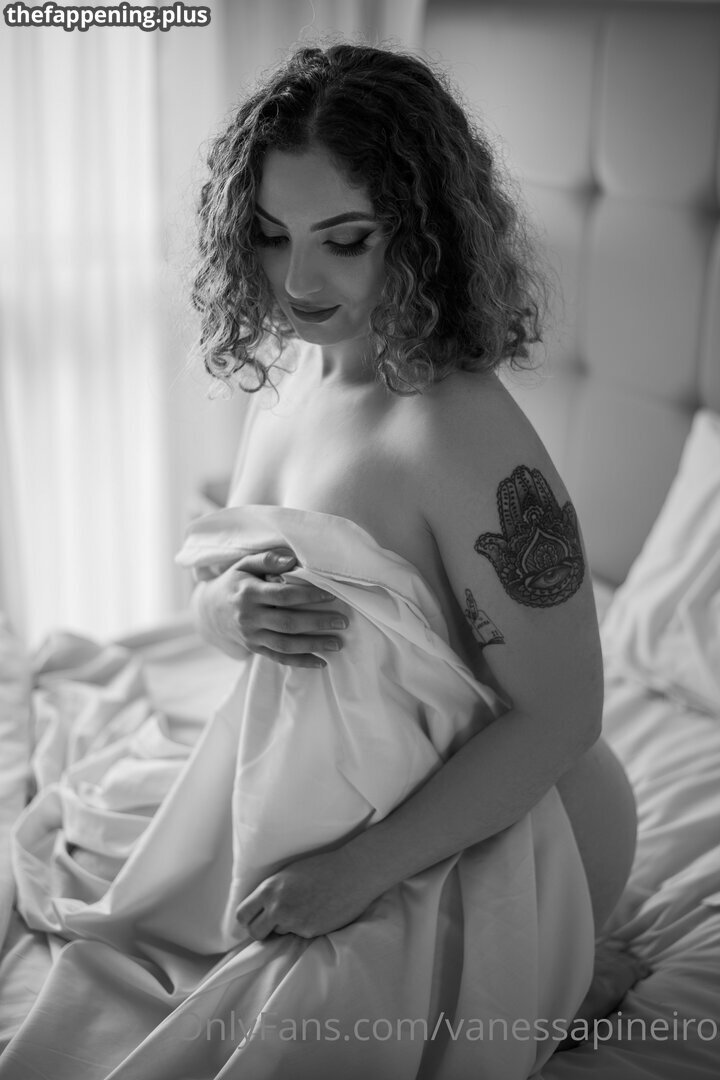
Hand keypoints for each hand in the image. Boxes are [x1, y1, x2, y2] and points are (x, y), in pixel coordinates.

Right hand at [192, 548, 348, 667]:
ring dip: (313, 645)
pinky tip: (321, 662)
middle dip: (318, 623)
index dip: (308, 595)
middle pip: (288, 623)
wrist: (209, 610)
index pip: (283, 596)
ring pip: (285, 644)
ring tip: (337, 643)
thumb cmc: (235, 582)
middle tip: (343, 622)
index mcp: (248, 593)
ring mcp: (251, 636)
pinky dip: (300, 662)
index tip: (331, 594)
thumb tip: (292, 560)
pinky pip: (279, 658)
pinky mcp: (254, 649)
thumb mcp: (245, 564)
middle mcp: (248, 617)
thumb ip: (268, 560)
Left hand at [235, 846, 381, 939]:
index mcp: (270, 889)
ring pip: (278, 933)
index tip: (254, 917)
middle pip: (255, 932)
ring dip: (286, 925)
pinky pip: (299, 934)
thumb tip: (259, 906)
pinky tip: (316, 911)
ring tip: (303, 908)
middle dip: (261, 930)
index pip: (242, 914)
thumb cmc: (321, 867)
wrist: (352, 872)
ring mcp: (295, 921)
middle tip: (272, 923)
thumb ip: (271, 890)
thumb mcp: (288, 873)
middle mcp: (278, 907)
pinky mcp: (310, 931)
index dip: (247, 918)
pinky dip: (304, 926)